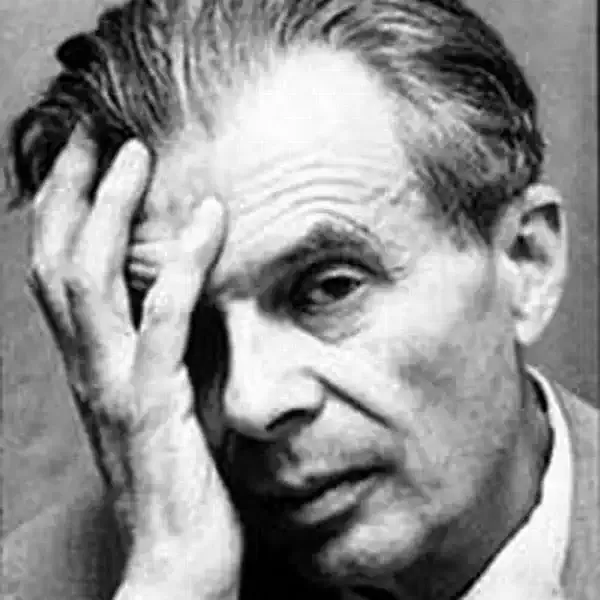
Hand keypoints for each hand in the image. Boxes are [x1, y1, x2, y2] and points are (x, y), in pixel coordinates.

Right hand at [28, 126, 240, 597]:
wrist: (177, 563)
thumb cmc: (176, 488)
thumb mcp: (162, 413)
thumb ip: (162, 363)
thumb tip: (185, 313)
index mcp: (93, 369)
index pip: (62, 275)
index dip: (66, 214)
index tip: (88, 162)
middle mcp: (91, 369)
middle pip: (60, 261)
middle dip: (72, 192)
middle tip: (96, 133)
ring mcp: (116, 385)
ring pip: (91, 279)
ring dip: (111, 209)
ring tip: (134, 152)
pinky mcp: (155, 404)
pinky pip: (162, 320)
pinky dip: (184, 262)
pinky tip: (210, 217)